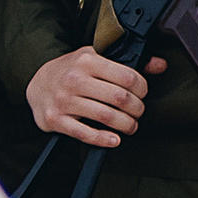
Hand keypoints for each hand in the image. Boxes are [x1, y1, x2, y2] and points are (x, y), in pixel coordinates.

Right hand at [29, 46, 166, 147]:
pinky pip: (85, 133)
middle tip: (138, 111)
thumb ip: (128, 62)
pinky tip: (114, 139)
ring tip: (130, 125)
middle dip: (137, 109)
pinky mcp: (56, 120)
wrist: (37, 83)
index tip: (143, 93)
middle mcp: (75, 80)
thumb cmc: (71, 70)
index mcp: (87, 61)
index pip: (127, 77)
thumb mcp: (96, 58)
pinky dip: (104, 139)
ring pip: (106, 117)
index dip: (142, 88)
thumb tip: (159, 65)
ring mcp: (65, 101)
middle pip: (120, 98)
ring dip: (125, 125)